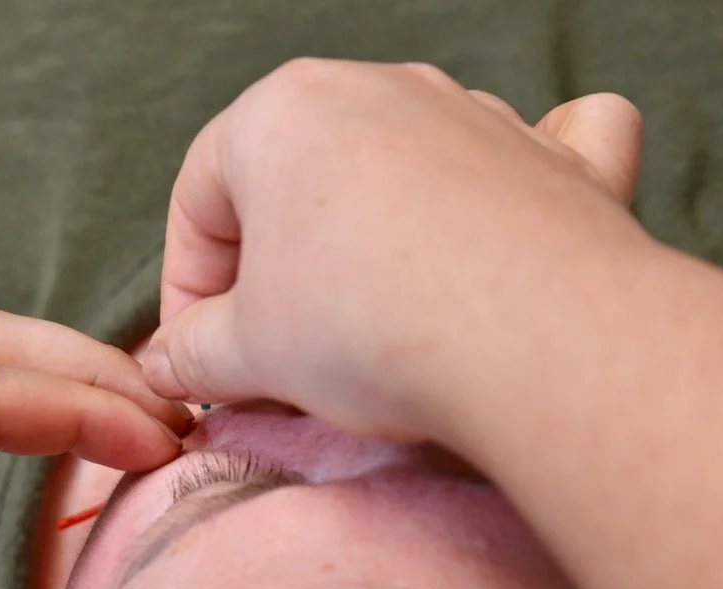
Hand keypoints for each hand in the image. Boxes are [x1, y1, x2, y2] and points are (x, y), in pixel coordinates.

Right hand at [143, 59, 647, 444]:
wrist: (537, 339)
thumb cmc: (368, 327)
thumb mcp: (247, 353)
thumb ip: (192, 354)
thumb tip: (167, 364)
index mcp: (282, 112)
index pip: (200, 200)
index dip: (185, 288)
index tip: (197, 357)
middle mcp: (379, 89)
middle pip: (296, 182)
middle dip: (273, 270)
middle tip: (273, 356)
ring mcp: (474, 115)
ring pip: (399, 168)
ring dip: (370, 241)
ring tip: (369, 332)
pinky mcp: (555, 158)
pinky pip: (534, 144)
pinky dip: (518, 172)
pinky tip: (510, 205)